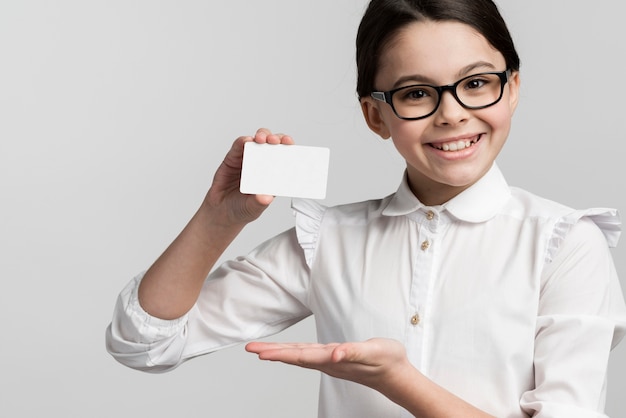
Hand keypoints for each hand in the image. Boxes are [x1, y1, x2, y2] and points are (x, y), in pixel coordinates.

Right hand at [204, 128, 293, 225]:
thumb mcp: (253, 208)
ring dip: (261, 136)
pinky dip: (243, 141)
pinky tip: (246, 141)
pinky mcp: (233, 158)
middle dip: (276, 139)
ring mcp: (248, 160)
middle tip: (275, 140)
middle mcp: (262, 165)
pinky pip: (238, 146)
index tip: (290, 144)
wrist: (220, 212)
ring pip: (257, 141)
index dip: (288, 149)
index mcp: (272, 176)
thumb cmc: (241, 210)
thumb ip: (259, 202)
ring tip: (261, 139)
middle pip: (272, 145)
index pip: (284, 158)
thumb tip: (267, 197)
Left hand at [246, 339, 493, 416]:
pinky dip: (294, 352)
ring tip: (261, 351)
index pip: (301, 355)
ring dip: (279, 353)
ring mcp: (330, 362)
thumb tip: (335, 354)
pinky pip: (308, 355)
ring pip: (299, 356)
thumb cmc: (387, 361)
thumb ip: (353, 352)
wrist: (396, 374)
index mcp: (333, 359)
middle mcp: (328, 362)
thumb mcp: (374, 351)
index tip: (261, 354)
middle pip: (294, 357)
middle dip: (272, 353)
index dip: (280, 353)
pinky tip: (288, 352)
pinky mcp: (334, 359)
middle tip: (250, 349)